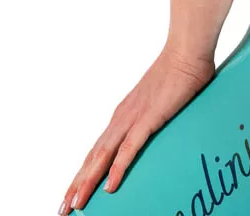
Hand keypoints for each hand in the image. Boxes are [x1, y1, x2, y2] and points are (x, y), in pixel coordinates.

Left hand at [58, 44, 215, 212]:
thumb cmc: (179, 72)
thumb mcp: (161, 102)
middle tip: (63, 208)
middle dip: (77, 184)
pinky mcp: (149, 118)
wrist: (186, 49)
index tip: (72, 193)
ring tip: (76, 204)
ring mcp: (133, 117)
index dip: (84, 173)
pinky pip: (130, 148)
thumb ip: (155, 117)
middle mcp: (121, 117)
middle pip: (94, 157)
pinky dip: (118, 168)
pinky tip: (110, 187)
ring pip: (104, 155)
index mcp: (123, 115)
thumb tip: (159, 128)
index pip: (98, 150)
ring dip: (88, 181)